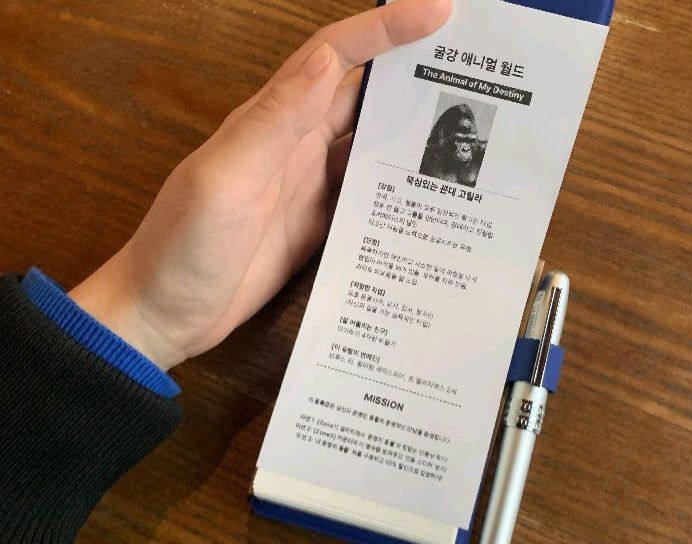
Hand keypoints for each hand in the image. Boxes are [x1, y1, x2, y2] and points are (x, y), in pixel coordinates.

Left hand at [69, 0, 451, 369]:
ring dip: (412, 139)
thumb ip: (273, 123)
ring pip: (371, 148)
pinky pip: (365, 198)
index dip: (384, 31)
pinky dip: (397, 192)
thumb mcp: (224, 180)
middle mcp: (297, 147)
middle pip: (364, 98)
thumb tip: (327, 61)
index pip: (334, 58)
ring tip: (468, 137)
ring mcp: (310, 188)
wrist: (164, 313)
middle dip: (414, 79)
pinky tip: (428, 198)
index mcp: (274, 123)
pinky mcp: (318, 226)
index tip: (438, 15)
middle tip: (473, 76)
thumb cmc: (182, 245)